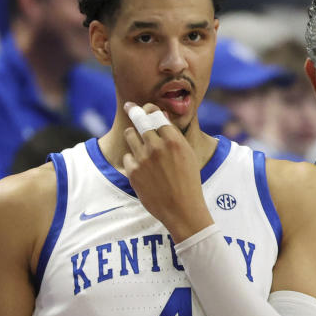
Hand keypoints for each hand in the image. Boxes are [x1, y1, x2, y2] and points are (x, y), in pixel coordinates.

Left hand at [122, 101, 212, 241]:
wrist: (182, 209)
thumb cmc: (188, 181)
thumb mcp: (188, 155)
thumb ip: (173, 136)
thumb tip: (160, 116)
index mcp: (173, 140)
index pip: (155, 114)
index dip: (148, 108)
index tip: (143, 106)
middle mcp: (157, 147)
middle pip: (140, 120)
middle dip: (134, 111)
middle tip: (129, 106)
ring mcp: (143, 159)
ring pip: (130, 135)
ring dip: (133, 134)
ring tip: (137, 139)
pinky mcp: (133, 172)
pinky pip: (128, 156)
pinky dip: (133, 159)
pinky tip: (142, 167)